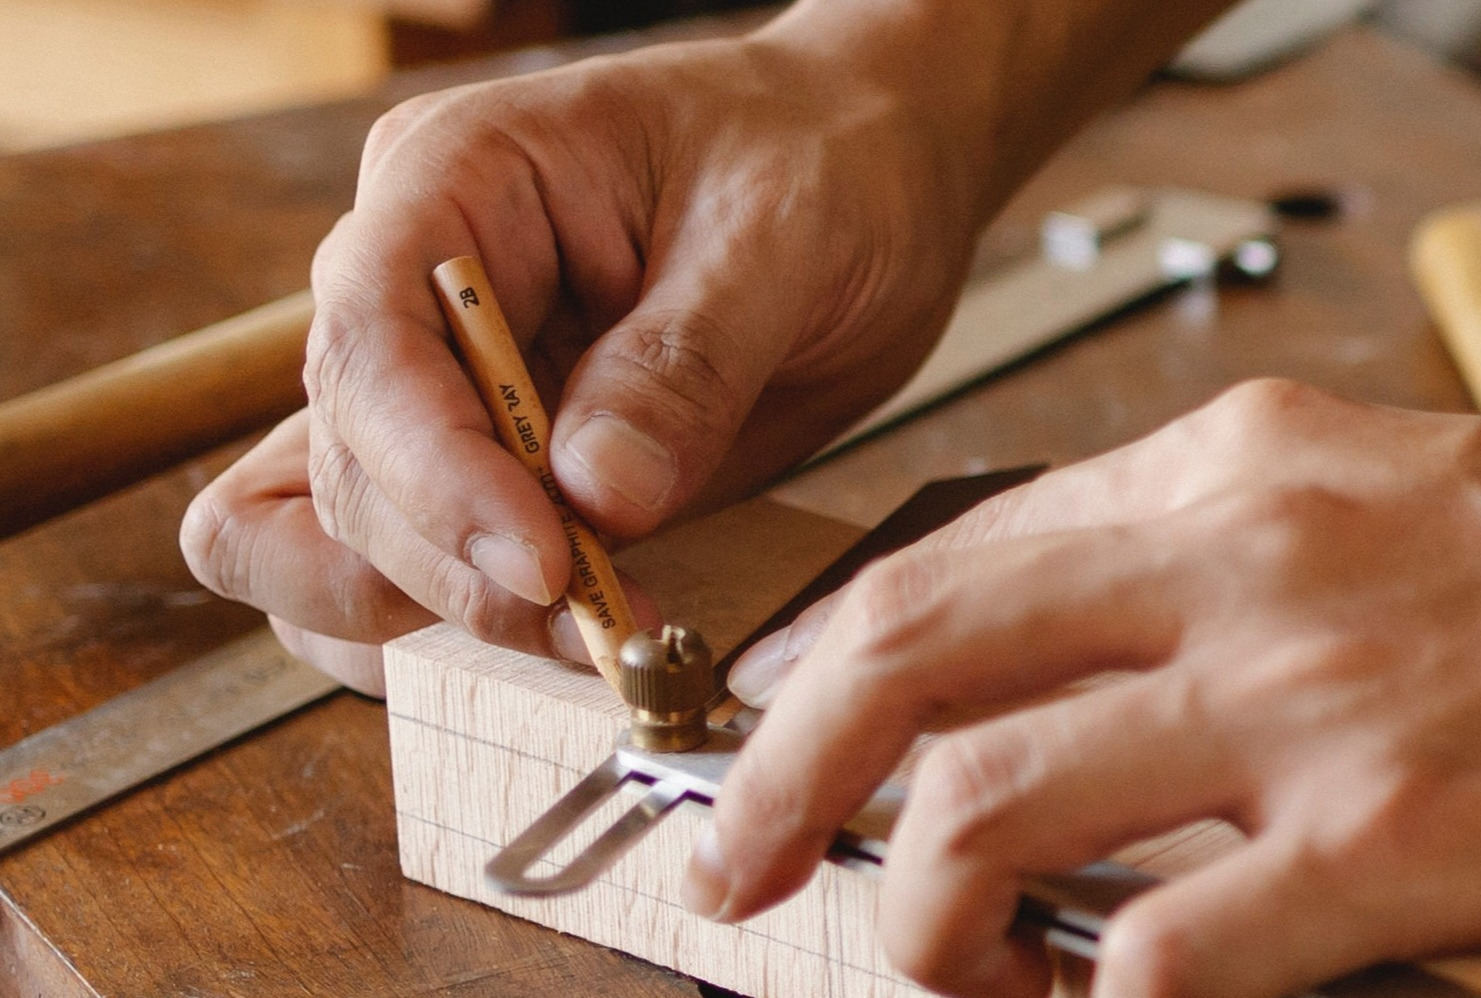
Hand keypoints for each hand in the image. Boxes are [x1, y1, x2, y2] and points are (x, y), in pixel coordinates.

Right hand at [180, 31, 982, 688]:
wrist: (871, 179)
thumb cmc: (819, 158)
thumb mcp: (781, 234)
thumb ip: (686, 364)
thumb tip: (597, 498)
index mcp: (457, 179)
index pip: (373, 336)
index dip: (434, 468)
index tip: (542, 562)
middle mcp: (418, 286)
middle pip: (354, 459)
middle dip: (460, 564)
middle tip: (600, 623)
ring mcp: (446, 383)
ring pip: (354, 533)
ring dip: (455, 610)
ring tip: (599, 638)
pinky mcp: (496, 465)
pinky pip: (415, 562)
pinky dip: (466, 622)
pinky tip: (564, 638)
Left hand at [696, 380, 1480, 997]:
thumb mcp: (1352, 489)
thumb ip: (1180, 555)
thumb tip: (1027, 651)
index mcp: (1219, 475)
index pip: (940, 562)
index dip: (817, 665)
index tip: (771, 740)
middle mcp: (1237, 566)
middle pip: (911, 661)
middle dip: (778, 773)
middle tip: (733, 861)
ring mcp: (1308, 702)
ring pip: (991, 814)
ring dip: (924, 916)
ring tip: (949, 965)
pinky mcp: (1400, 839)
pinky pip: (1164, 955)